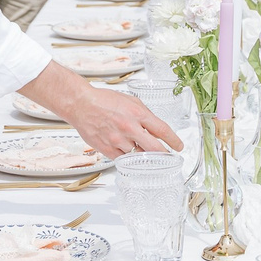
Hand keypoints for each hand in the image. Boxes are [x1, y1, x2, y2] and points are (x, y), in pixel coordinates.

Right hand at [18, 62, 177, 154]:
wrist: (81, 104)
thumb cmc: (104, 100)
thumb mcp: (131, 101)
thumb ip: (144, 115)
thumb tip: (156, 129)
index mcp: (138, 114)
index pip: (163, 130)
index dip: (174, 141)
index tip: (179, 146)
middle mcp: (130, 128)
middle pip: (155, 149)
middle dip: (164, 155)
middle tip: (168, 157)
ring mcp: (118, 140)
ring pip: (139, 155)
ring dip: (142, 154)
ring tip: (140, 149)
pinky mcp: (108, 149)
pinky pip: (123, 159)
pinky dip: (128, 157)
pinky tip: (127, 151)